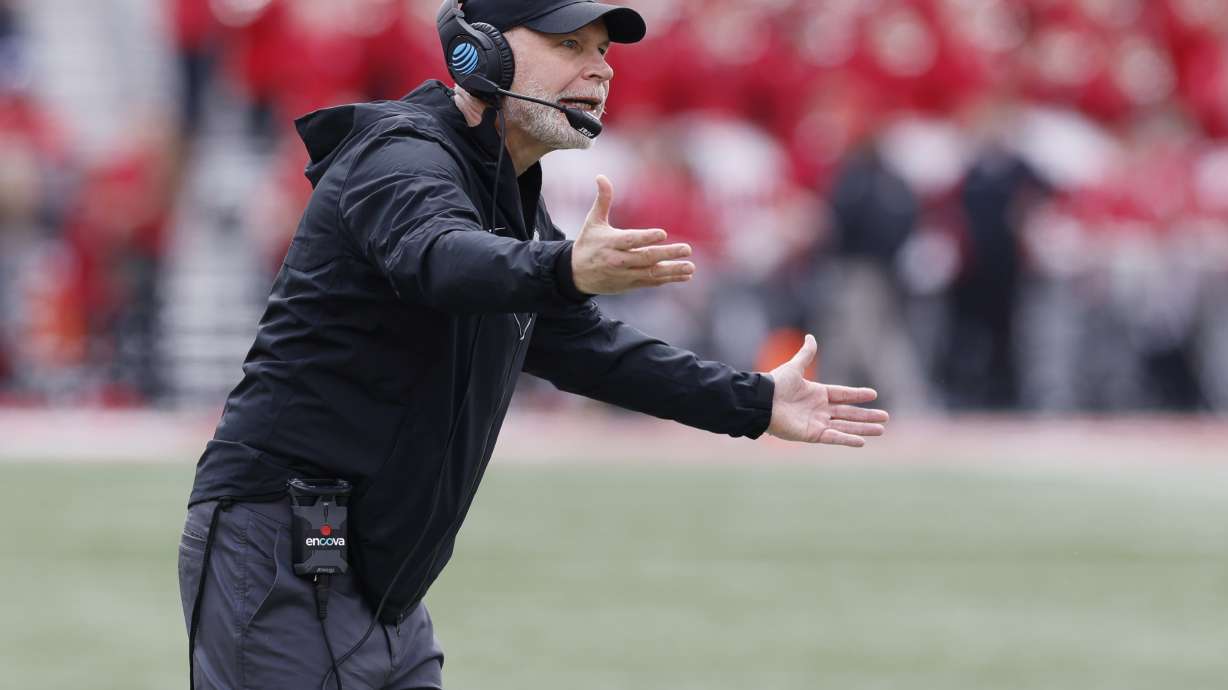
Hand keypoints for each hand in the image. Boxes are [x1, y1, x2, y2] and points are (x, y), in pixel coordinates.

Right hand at [571, 175, 694, 294]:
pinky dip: (669, 278)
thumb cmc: (588, 243)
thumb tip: (601, 176)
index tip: (663, 234)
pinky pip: (651, 282)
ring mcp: (625, 274)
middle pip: (645, 257)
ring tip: (691, 267)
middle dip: (667, 254)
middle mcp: (618, 260)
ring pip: (651, 273)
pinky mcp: (630, 283)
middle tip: (687, 249)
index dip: (646, 238)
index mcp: (609, 243)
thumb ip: (602, 200)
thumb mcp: (592, 221)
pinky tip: (685, 275)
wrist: (576, 275)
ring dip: (672, 270)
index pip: (630, 240)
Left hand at [766, 334, 888, 446]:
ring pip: (846, 426)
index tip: (874, 394)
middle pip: (849, 413)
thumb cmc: (776, 384)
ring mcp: (817, 422)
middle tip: (885, 417)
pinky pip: (833, 437)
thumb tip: (810, 337)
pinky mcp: (812, 435)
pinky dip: (847, 439)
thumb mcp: (795, 367)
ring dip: (863, 428)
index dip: (858, 395)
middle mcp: (819, 409)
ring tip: (881, 430)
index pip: (843, 394)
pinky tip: (862, 441)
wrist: (762, 401)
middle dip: (867, 416)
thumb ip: (806, 354)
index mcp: (818, 393)